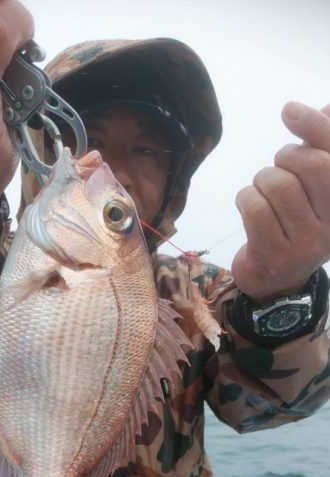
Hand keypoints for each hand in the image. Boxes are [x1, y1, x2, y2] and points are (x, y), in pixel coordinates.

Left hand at [232, 102, 329, 301]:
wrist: (275, 281)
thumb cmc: (293, 223)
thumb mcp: (313, 187)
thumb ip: (322, 147)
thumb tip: (328, 106)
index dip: (316, 127)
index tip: (289, 109)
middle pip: (312, 166)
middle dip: (286, 157)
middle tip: (276, 169)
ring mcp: (306, 243)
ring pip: (278, 185)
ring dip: (261, 181)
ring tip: (261, 193)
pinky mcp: (275, 255)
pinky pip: (255, 209)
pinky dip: (245, 199)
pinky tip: (248, 207)